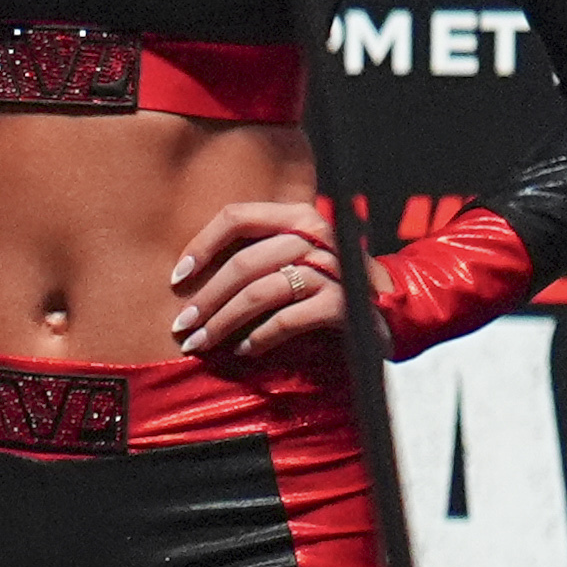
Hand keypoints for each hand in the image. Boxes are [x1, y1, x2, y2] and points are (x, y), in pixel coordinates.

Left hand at [171, 197, 347, 364]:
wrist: (389, 311)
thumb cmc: (323, 285)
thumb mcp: (290, 260)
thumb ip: (254, 255)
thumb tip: (187, 277)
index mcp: (298, 217)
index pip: (238, 216)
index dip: (201, 244)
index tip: (177, 278)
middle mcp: (318, 235)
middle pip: (245, 262)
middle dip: (206, 298)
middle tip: (181, 326)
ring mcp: (335, 268)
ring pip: (262, 291)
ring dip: (224, 322)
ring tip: (202, 343)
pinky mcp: (346, 304)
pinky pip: (290, 318)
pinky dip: (261, 336)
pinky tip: (244, 349)